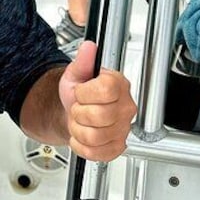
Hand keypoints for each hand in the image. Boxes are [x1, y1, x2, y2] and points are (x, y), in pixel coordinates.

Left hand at [58, 41, 136, 160]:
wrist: (73, 112)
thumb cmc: (78, 93)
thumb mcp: (76, 73)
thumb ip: (83, 60)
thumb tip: (89, 47)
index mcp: (118, 85)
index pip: (106, 90)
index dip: (85, 93)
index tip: (80, 91)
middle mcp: (125, 107)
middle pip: (99, 116)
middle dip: (79, 112)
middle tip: (79, 107)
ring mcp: (123, 128)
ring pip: (95, 136)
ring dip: (79, 129)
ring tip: (80, 121)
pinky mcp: (117, 147)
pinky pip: (95, 152)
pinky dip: (81, 145)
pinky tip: (82, 135)